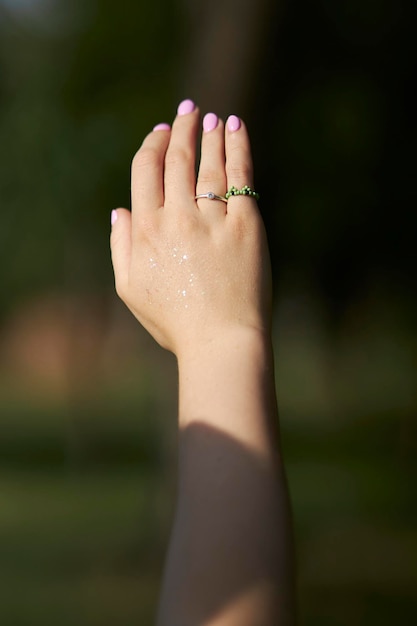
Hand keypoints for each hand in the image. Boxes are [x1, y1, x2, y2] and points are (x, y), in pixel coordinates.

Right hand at [110, 100, 271, 355]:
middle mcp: (178, 218)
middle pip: (177, 160)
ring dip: (209, 134)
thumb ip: (120, 247)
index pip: (145, 171)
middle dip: (181, 129)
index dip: (152, 145)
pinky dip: (239, 148)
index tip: (160, 131)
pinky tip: (236, 128)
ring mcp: (213, 221)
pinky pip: (241, 178)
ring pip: (209, 164)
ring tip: (213, 117)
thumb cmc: (175, 321)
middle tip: (188, 110)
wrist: (220, 341)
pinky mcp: (246, 226)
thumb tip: (118, 211)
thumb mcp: (131, 290)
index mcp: (147, 231)